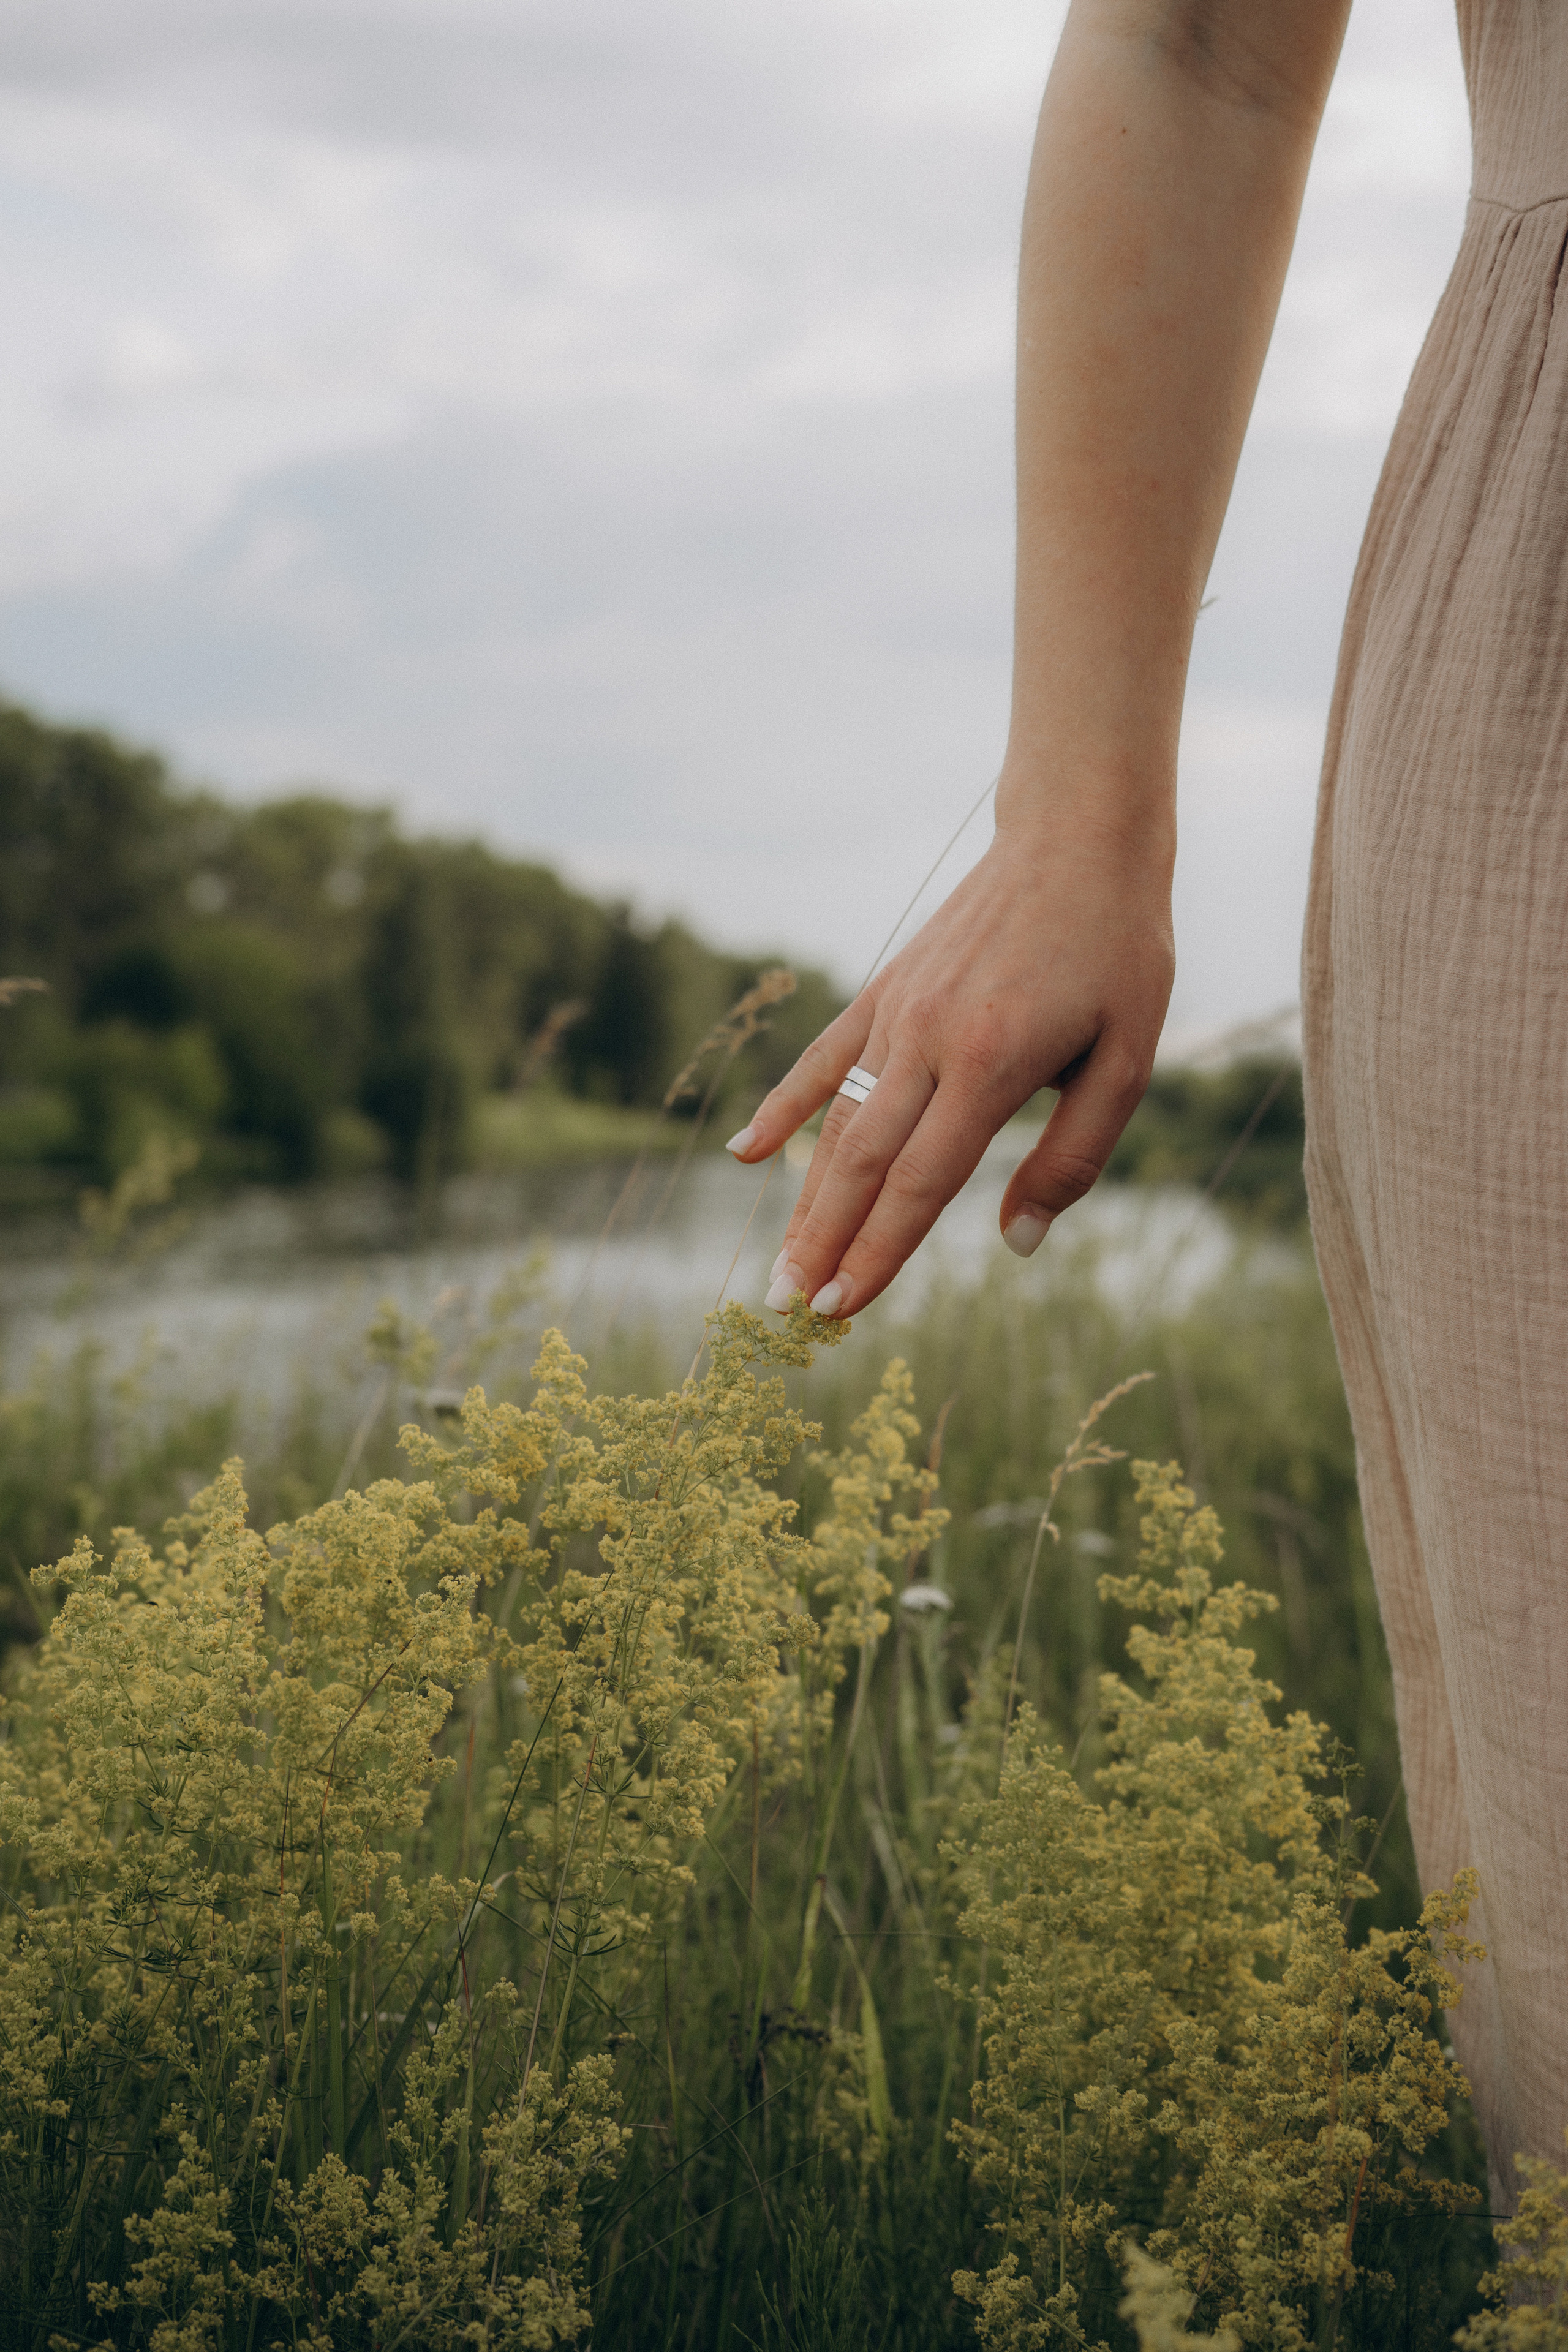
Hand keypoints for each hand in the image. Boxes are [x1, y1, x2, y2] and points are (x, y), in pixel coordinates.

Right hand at [725, 814, 1173, 1316]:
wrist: (1078, 838)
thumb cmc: (1118, 952)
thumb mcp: (1129, 1059)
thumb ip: (1073, 1156)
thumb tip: (1018, 1242)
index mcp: (991, 1064)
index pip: (920, 1182)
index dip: (878, 1252)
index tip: (842, 1309)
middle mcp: (929, 1040)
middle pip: (862, 1164)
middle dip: (824, 1244)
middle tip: (791, 1312)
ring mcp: (898, 1012)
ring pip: (838, 1123)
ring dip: (807, 1200)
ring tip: (781, 1267)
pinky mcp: (886, 988)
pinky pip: (823, 1058)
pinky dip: (783, 1107)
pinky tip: (747, 1154)